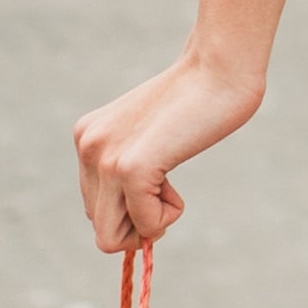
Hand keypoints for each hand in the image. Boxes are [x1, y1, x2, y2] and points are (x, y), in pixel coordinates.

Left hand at [72, 41, 263, 253]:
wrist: (219, 68)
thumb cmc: (200, 101)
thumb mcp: (149, 134)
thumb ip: (130, 164)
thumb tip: (132, 221)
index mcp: (88, 137)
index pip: (96, 207)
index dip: (133, 206)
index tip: (158, 176)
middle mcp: (88, 147)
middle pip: (101, 229)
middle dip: (139, 222)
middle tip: (165, 186)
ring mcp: (105, 159)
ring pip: (111, 239)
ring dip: (151, 224)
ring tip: (168, 182)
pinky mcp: (130, 168)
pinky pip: (145, 226)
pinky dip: (167, 216)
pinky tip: (175, 181)